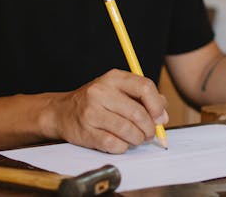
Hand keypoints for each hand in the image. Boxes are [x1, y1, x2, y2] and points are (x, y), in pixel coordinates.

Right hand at [41, 69, 168, 152]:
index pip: (144, 86)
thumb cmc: (98, 101)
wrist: (62, 112)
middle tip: (149, 133)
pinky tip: (121, 143)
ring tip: (137, 138)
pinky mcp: (86, 132)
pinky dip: (123, 147)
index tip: (160, 117)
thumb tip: (163, 116)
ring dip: (138, 139)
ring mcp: (91, 112)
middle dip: (149, 128)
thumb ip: (144, 98)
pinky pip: (115, 145)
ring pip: (128, 131)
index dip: (157, 105)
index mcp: (113, 78)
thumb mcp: (119, 90)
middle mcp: (100, 92)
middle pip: (138, 113)